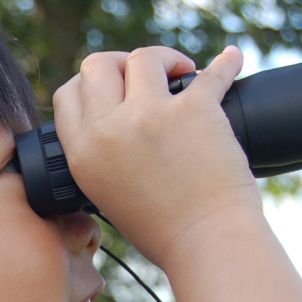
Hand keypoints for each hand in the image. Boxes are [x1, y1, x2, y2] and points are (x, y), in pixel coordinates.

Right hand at [51, 45, 260, 270]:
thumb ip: (101, 154)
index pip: (68, 94)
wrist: (206, 245)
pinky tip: (232, 58)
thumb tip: (117, 115)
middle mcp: (109, 129)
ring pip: (144, 57)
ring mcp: (150, 115)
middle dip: (121, 62)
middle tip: (148, 76)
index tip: (114, 87)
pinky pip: (212, 71)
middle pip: (98, 65)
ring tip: (184, 71)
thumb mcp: (106, 193)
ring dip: (165, 58)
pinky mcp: (195, 110)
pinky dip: (227, 62)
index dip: (91, 84)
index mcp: (82, 153)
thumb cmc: (162, 229)